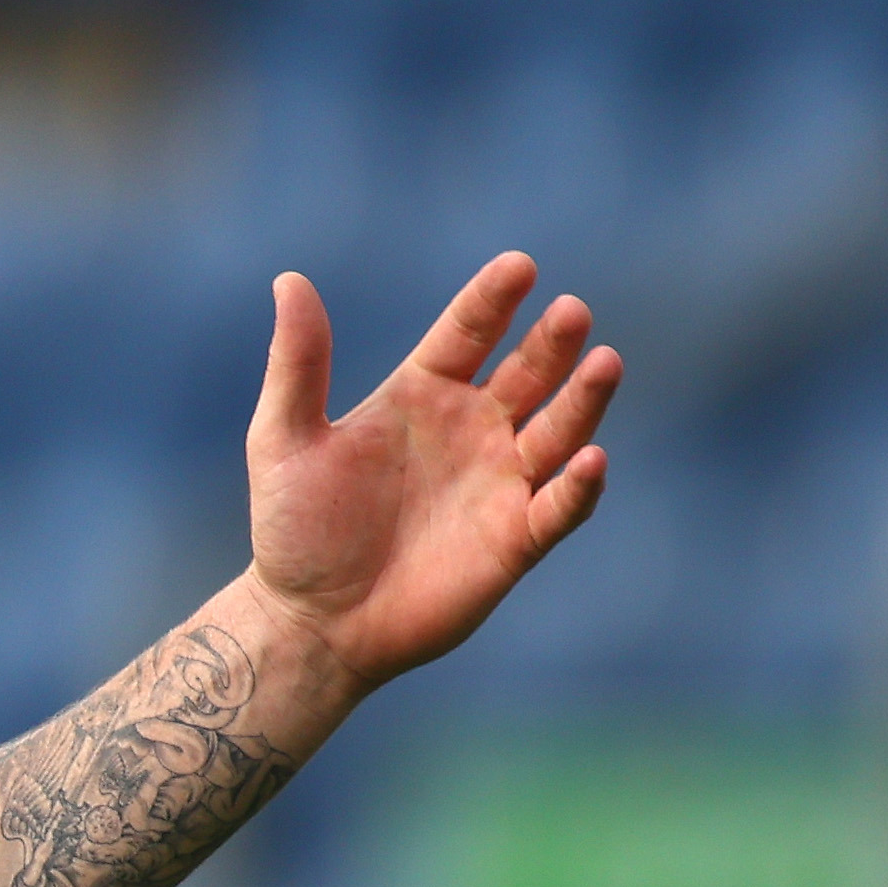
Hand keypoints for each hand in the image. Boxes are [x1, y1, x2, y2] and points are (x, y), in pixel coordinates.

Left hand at [241, 253, 616, 689]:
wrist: (312, 621)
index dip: (492, 301)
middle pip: (527, 374)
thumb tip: (289, 279)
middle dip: (552, 343)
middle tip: (572, 310)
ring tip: (604, 362)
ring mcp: (499, 483)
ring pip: (558, 431)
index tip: (519, 266)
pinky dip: (580, 485)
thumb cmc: (294, 530)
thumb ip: (297, 364)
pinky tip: (592, 459)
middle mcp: (471, 431)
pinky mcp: (516, 540)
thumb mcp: (283, 440)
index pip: (467, 335)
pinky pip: (559, 507)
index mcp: (421, 397)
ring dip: (583, 400)